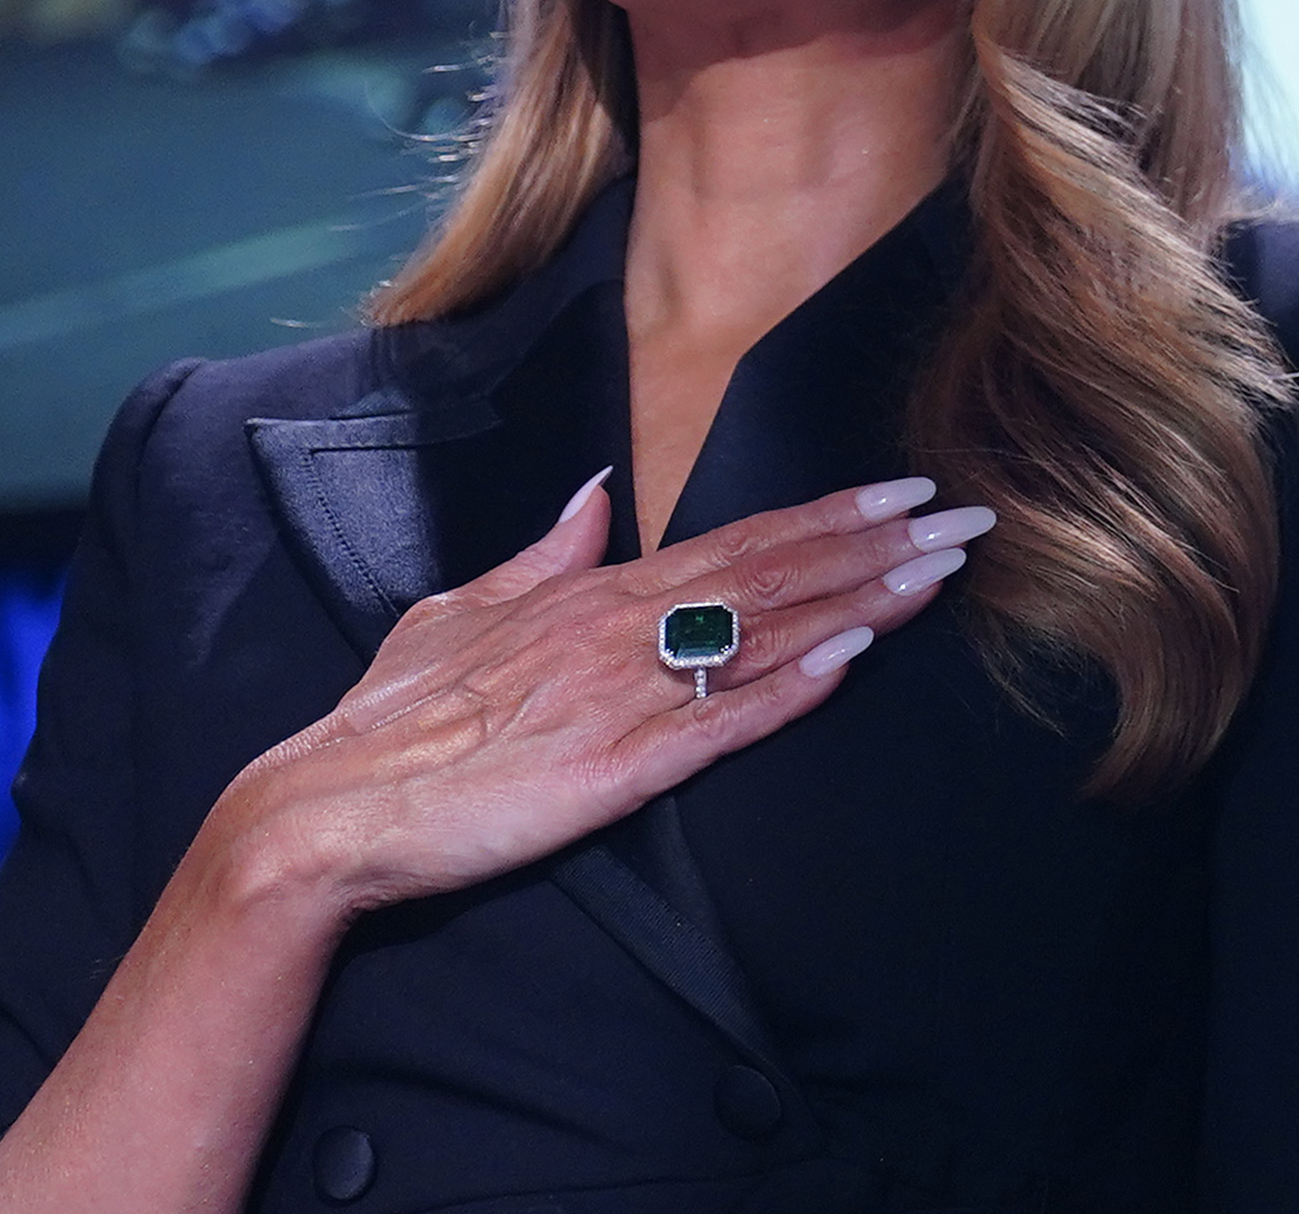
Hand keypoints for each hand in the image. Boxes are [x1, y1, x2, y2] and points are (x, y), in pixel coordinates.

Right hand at [207, 474, 982, 925]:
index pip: (739, 539)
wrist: (328, 810)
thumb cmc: (389, 720)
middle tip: (969, 518)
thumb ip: (540, 553)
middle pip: (776, 575)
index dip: (829, 513)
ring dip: (862, 604)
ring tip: (941, 573)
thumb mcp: (459, 610)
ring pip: (766, 638)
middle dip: (879, 545)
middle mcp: (620, 631)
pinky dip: (789, 692)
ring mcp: (622, 700)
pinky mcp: (613, 775)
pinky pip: (720, 726)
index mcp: (592, 592)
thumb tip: (595, 495)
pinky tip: (849, 663)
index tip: (905, 487)